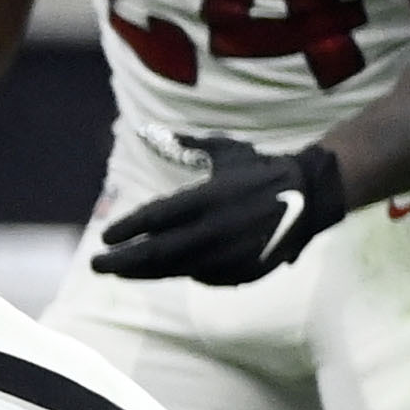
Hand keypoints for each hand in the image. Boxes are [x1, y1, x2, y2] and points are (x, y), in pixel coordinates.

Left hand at [92, 137, 344, 284]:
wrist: (312, 195)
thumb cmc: (262, 170)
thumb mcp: (225, 151)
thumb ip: (187, 145)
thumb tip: (151, 132)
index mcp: (205, 199)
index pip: (152, 220)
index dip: (125, 230)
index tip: (104, 237)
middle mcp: (213, 231)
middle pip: (155, 254)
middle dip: (121, 263)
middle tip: (97, 266)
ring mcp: (229, 255)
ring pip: (176, 270)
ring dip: (145, 273)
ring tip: (122, 271)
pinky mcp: (244, 272)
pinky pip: (204, 277)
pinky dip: (185, 272)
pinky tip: (170, 270)